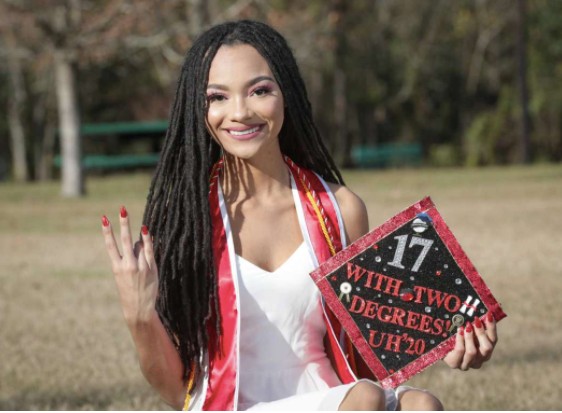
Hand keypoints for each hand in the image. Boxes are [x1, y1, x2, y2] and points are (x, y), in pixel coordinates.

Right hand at [101, 206, 157, 325]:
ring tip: (140, 247)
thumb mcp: (122, 276)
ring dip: (139, 243)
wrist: (139, 309)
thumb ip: (128, 258)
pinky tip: (147, 231)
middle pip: (125, 239)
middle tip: (123, 209)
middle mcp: (127, 265)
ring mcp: (140, 266)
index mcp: (116, 267)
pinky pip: (150, 251)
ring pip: (139, 245)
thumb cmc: (129, 291)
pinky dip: (148, 241)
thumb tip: (137, 240)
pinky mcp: (151, 269)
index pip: (111, 245)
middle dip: (124, 223)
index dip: (107, 231)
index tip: (104, 219)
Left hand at [443, 313, 497, 370]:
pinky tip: (459, 330)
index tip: (488, 314)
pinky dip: (460, 340)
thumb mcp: (468, 327)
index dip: (491, 327)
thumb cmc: (456, 332)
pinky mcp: (455, 364)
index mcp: (486, 350)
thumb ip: (477, 323)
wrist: (438, 342)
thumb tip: (485, 310)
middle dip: (481, 333)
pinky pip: (460, 351)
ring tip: (465, 326)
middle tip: (474, 321)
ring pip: (473, 352)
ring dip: (469, 337)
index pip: (493, 339)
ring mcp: (468, 364)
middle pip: (487, 348)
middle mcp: (480, 359)